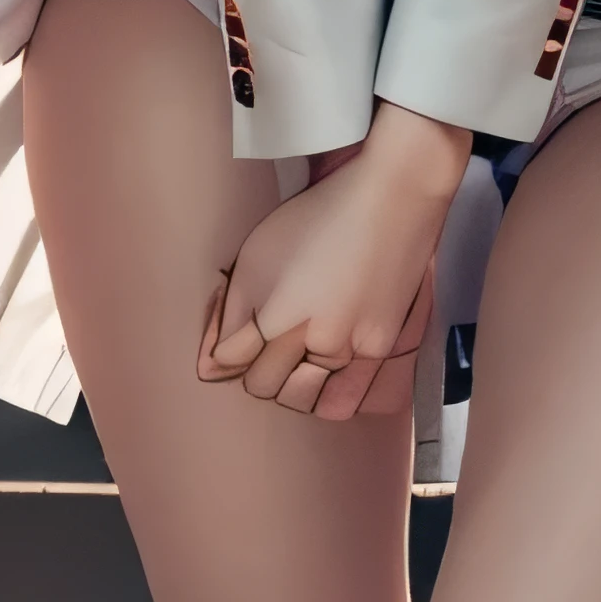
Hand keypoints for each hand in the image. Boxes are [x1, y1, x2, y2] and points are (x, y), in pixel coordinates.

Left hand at [197, 102, 470, 420]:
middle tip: (264, 342)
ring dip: (289, 384)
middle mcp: (311, 339)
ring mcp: (350, 349)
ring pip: (302, 398)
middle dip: (255, 369)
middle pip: (265, 386)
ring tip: (294, 355)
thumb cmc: (320, 217)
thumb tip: (208, 368)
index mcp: (275, 310)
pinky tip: (322, 372)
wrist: (392, 201)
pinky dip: (324, 393)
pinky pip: (341, 400)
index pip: (231, 362)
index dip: (226, 351)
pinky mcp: (380, 352)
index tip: (236, 336)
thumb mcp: (257, 253)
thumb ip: (230, 315)